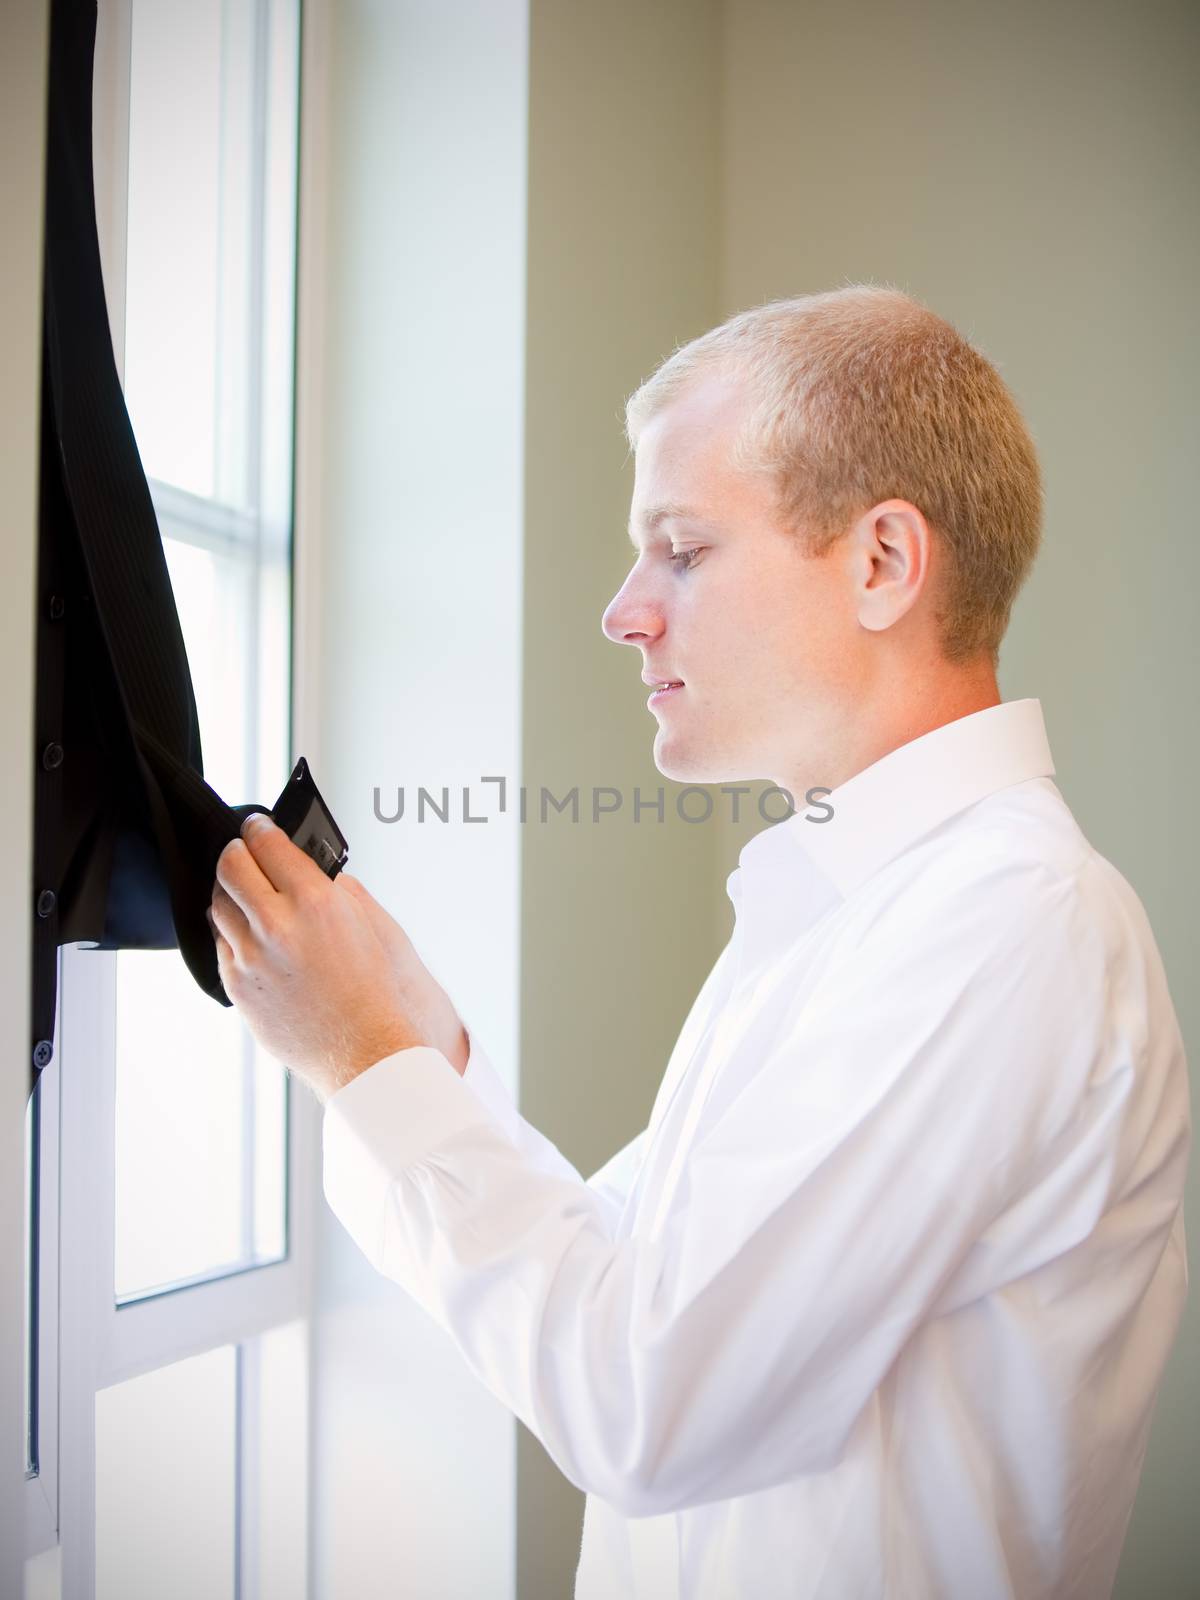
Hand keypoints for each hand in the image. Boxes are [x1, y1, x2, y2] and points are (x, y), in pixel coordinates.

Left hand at [209, 813, 467, 1101]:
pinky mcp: (236, 984)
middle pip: (230, 866)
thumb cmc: (371, 992)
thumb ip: (331, 890)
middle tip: (241, 849)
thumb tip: (307, 870)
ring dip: (228, 891)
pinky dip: (231, 932)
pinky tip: (247, 933)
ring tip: (242, 890)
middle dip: (235, 851)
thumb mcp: (365, 924)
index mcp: (314, 901)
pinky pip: (221, 945)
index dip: (259, 828)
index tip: (257, 825)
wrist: (363, 1047)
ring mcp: (250, 957)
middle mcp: (277, 925)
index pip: (268, 844)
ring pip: (218, 904)